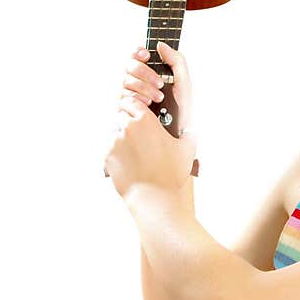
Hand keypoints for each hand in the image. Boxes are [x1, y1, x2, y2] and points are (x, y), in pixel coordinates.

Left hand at [104, 41, 196, 200]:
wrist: (154, 197)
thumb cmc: (171, 173)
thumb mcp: (187, 149)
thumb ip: (189, 134)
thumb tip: (191, 131)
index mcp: (145, 121)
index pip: (132, 102)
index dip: (135, 107)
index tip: (138, 113)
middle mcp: (127, 128)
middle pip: (120, 114)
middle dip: (126, 120)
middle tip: (136, 131)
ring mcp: (115, 142)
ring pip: (113, 130)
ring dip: (120, 135)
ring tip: (131, 148)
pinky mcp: (107, 156)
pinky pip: (109, 147)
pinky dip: (115, 151)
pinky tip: (126, 161)